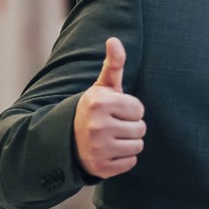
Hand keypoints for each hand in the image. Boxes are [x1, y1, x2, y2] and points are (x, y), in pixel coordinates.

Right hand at [73, 38, 145, 177]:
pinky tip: (108, 152)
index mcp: (100, 103)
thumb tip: (114, 40)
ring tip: (111, 138)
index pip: (139, 109)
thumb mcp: (101, 87)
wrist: (67, 140)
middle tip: (112, 126)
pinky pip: (131, 163)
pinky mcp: (101, 168)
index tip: (114, 111)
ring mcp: (98, 148)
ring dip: (128, 143)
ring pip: (138, 146)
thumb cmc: (93, 110)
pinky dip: (123, 159)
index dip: (130, 110)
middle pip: (141, 129)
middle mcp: (97, 126)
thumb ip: (113, 64)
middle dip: (130, 127)